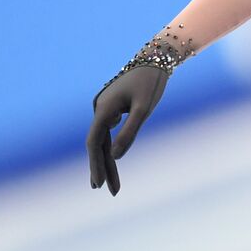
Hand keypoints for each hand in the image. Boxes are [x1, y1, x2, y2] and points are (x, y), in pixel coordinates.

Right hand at [86, 64, 169, 195]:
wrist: (155, 59)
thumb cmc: (151, 82)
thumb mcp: (145, 109)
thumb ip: (130, 132)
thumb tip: (115, 157)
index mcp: (104, 109)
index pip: (94, 142)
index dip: (95, 163)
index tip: (98, 184)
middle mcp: (100, 109)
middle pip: (98, 144)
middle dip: (103, 167)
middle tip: (107, 191)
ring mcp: (105, 109)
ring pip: (104, 140)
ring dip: (108, 160)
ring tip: (112, 185)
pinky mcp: (112, 109)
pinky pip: (109, 133)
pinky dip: (112, 147)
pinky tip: (112, 161)